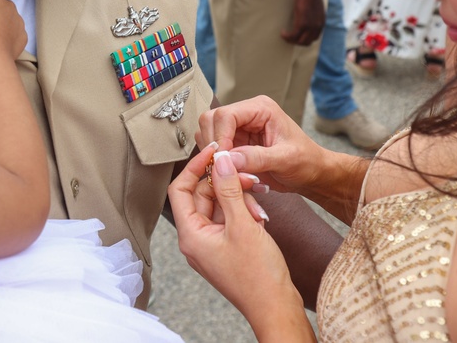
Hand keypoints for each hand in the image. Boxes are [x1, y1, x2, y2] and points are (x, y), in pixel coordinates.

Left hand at [169, 144, 312, 338]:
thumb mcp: (243, 224)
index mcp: (190, 235)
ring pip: (219, 205)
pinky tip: (260, 217)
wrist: (276, 307)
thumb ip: (229, 189)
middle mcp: (196, 239)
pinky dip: (244, 212)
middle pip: (202, 195)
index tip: (214, 151)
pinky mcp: (226, 246)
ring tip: (258, 206)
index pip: (180, 189)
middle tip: (249, 177)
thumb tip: (219, 160)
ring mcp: (211, 243)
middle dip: (226, 184)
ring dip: (239, 199)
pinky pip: (230, 218)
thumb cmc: (258, 276)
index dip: (195, 166)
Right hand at [196, 95, 328, 195]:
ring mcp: (238, 129)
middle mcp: (247, 115)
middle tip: (221, 167)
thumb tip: (227, 159)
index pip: (226, 115)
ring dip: (213, 155)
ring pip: (207, 134)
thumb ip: (257, 158)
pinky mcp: (234, 144)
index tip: (222, 159)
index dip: (220, 137)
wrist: (312, 175)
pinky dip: (216, 163)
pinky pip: (214, 150)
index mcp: (261, 109)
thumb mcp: (286, 160)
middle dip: (213, 145)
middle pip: (211, 121)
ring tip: (230, 172)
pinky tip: (231, 174)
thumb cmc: (306, 162)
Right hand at [280, 0, 324, 45]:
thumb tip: (306, 18)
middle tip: (289, 38)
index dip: (305, 39)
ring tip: (285, 36)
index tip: (297, 36)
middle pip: (307, 42)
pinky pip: (293, 35)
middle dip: (297, 42)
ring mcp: (310, 26)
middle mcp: (317, 27)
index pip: (314, 38)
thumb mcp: (315, 8)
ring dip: (291, 40)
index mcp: (322, 23)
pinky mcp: (302, 24)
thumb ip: (313, 16)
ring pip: (300, 41)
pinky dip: (287, 36)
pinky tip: (282, 32)